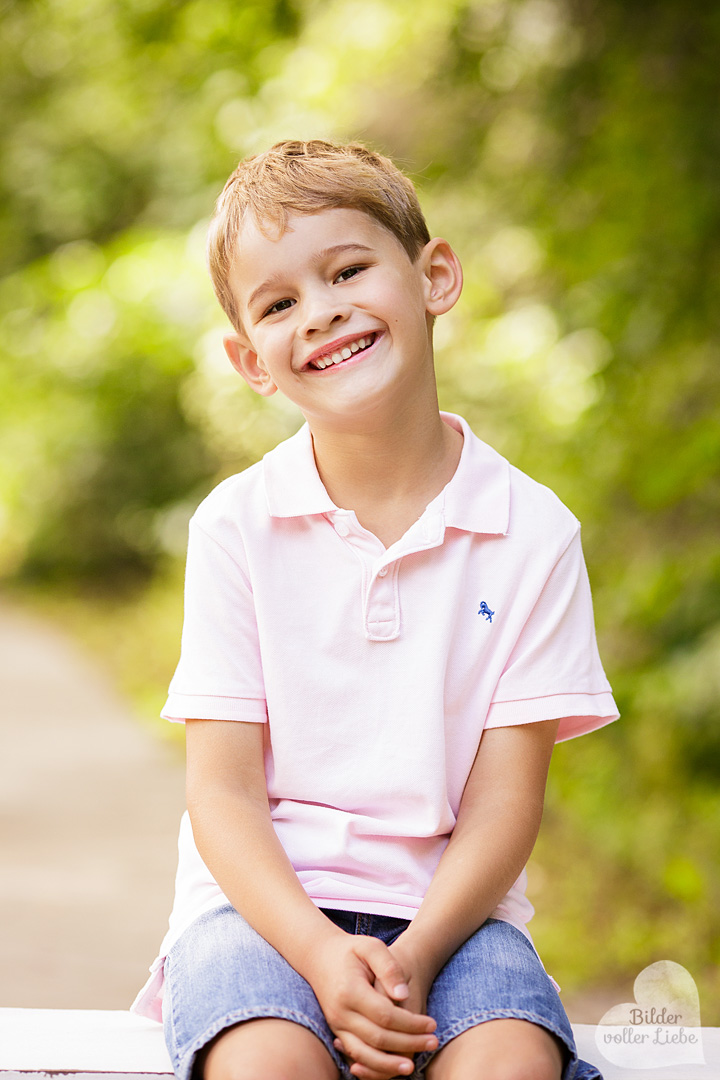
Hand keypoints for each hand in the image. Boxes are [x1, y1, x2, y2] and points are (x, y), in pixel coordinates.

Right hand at [308, 931, 437, 1079]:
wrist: (319, 957)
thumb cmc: (350, 951)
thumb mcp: (370, 947)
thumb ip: (388, 967)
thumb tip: (403, 995)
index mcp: (350, 991)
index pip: (386, 1015)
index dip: (411, 1023)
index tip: (432, 1024)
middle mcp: (340, 1013)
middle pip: (378, 1039)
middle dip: (408, 1044)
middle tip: (433, 1042)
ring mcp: (336, 1026)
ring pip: (364, 1055)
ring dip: (389, 1065)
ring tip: (412, 1067)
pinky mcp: (337, 1032)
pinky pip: (355, 1055)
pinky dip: (372, 1067)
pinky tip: (389, 1068)